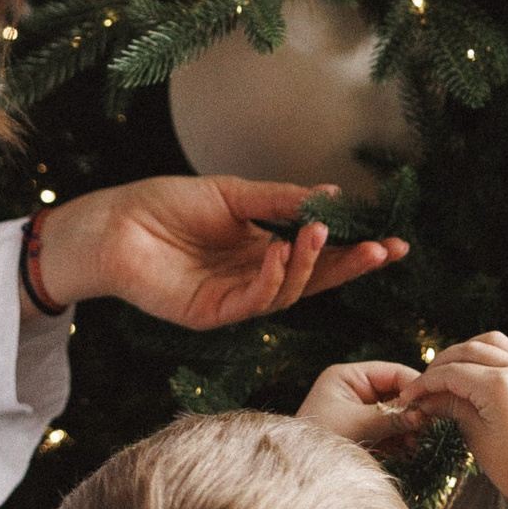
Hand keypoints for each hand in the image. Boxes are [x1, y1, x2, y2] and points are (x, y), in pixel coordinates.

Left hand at [31, 178, 406, 328]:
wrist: (114, 223)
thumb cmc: (166, 206)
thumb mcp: (233, 195)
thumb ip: (281, 200)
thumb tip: (333, 197)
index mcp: (262, 249)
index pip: (319, 254)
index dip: (355, 249)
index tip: (393, 240)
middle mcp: (254, 277)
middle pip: (314, 280)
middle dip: (351, 266)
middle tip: (382, 248)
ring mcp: (234, 299)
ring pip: (288, 292)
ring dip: (309, 264)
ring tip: (318, 232)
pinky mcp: (211, 314)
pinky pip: (252, 301)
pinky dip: (272, 278)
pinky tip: (279, 251)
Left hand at [295, 358, 426, 450]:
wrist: (300, 471)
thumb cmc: (320, 439)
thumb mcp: (356, 424)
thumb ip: (391, 418)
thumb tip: (424, 415)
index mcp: (348, 376)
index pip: (392, 373)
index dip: (414, 387)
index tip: (433, 403)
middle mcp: (356, 390)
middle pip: (397, 393)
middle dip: (414, 410)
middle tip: (433, 426)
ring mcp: (361, 411)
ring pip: (396, 414)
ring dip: (411, 428)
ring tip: (423, 442)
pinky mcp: (364, 432)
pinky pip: (390, 431)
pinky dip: (402, 440)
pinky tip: (414, 450)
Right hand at [404, 332, 507, 508]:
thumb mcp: (478, 438)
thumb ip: (453, 409)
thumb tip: (429, 399)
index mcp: (501, 386)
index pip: (452, 373)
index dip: (425, 382)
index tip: (410, 395)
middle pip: (470, 350)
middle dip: (443, 364)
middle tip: (426, 383)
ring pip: (494, 343)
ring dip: (468, 352)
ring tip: (451, 373)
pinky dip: (492, 356)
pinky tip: (479, 374)